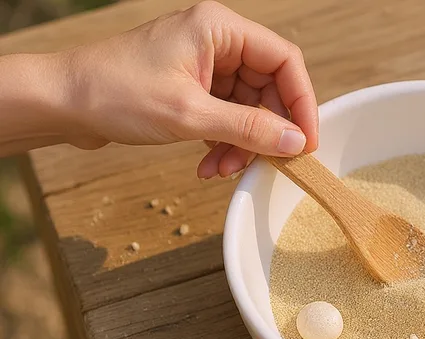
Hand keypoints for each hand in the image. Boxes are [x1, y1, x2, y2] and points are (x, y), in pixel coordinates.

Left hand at [58, 1, 317, 177]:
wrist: (64, 103)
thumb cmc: (115, 93)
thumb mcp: (190, 115)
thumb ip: (249, 128)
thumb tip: (296, 143)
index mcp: (220, 28)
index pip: (284, 61)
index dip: (301, 103)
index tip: (305, 142)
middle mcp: (217, 41)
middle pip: (269, 88)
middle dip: (265, 132)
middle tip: (263, 164)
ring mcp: (205, 65)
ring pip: (250, 108)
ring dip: (242, 144)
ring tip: (221, 169)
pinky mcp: (195, 87)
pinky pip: (229, 117)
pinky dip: (225, 143)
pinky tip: (208, 165)